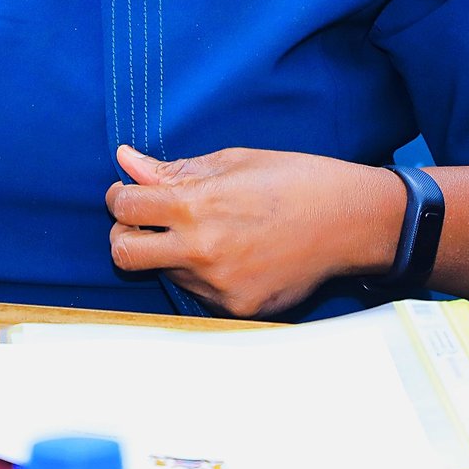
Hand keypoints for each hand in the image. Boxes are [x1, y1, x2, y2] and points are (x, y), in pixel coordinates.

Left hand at [106, 145, 403, 319]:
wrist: (349, 222)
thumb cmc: (294, 180)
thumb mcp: (232, 162)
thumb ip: (174, 170)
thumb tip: (127, 161)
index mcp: (197, 206)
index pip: (126, 207)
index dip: (120, 196)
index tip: (129, 192)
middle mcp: (201, 251)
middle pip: (124, 254)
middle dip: (124, 234)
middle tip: (146, 219)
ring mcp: (218, 285)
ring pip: (163, 272)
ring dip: (168, 252)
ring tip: (208, 231)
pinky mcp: (236, 307)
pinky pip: (198, 292)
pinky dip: (201, 273)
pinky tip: (232, 253)